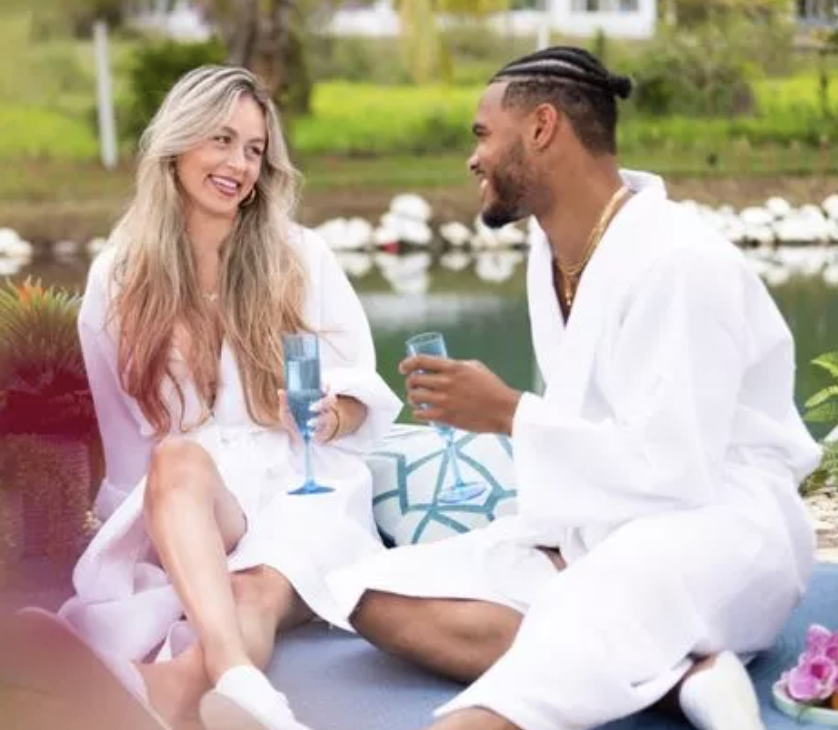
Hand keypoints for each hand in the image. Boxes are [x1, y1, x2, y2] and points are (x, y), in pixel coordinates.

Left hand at [278, 388, 340, 445]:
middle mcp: (324, 409)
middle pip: (331, 401)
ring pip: (327, 418)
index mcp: (317, 401)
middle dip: (322, 403)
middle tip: (310, 408)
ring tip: (309, 423)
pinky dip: (317, 433)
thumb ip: (284, 403)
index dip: (326, 387)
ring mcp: (326, 421)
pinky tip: (311, 434)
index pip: (324, 390)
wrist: (297, 441)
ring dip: (318, 420)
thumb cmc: (294, 423)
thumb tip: (280, 391)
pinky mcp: (324, 433)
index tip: (325, 385)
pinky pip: (324, 432)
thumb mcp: (286, 413)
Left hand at [399, 355, 521, 434]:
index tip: (403, 368)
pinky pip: (421, 414)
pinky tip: (422, 411)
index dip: (407, 363)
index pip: (420, 361)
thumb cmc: (492, 387)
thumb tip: (441, 367)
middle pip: (414, 380)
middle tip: (413, 386)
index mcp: (452, 367)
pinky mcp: (445, 416)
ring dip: (412, 398)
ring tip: (417, 399)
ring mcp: (444, 400)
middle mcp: (445, 382)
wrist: (502, 409)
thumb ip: (455, 366)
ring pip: (414, 397)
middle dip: (410, 382)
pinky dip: (418, 412)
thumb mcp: (474, 367)